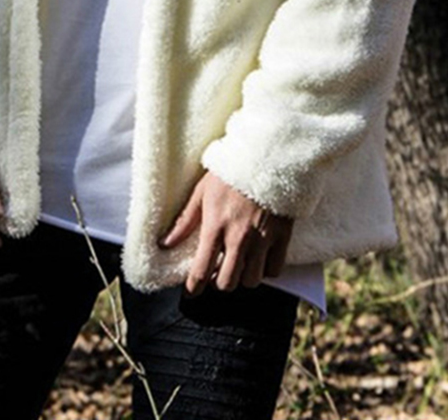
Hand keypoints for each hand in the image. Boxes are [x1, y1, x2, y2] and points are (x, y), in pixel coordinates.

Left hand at [157, 170, 293, 295]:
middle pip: (227, 283)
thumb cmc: (231, 171)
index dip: (194, 288)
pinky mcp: (282, 237)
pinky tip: (259, 258)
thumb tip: (165, 243)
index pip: (201, 270)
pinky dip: (266, 270)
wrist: (267, 156)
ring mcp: (262, 239)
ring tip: (238, 263)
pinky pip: (274, 270)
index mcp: (216, 226)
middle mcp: (239, 238)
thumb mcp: (202, 191)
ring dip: (242, 277)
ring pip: (251, 281)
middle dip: (219, 282)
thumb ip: (185, 220)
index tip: (192, 291)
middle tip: (217, 271)